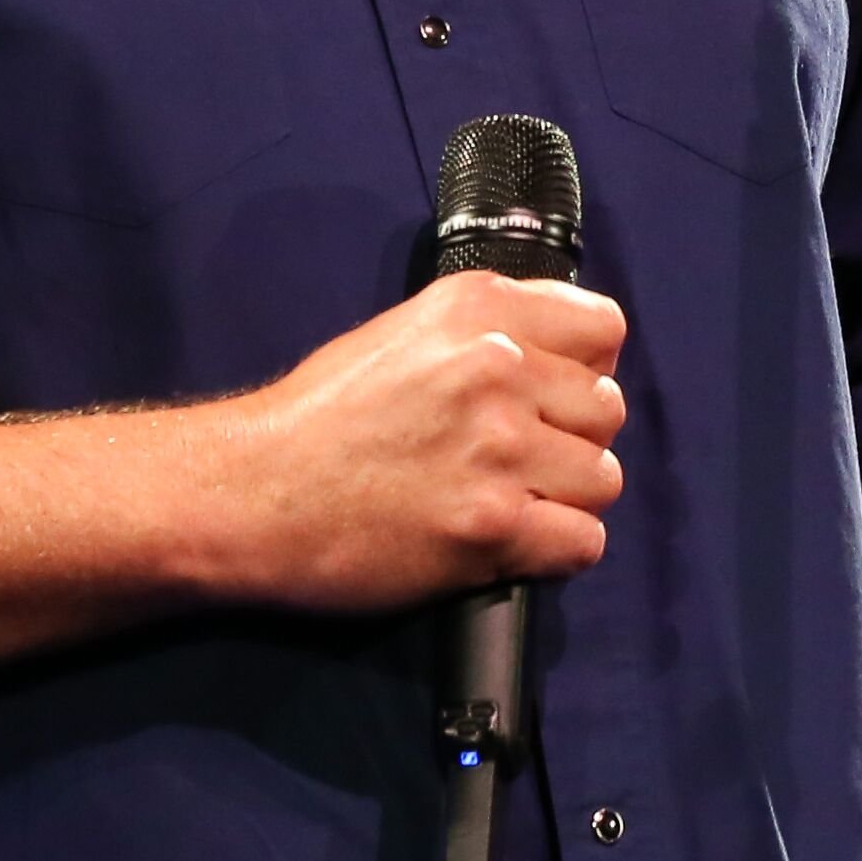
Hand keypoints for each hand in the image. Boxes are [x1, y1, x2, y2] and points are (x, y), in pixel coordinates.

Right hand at [190, 271, 627, 609]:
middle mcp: (499, 369)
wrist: (253, 492)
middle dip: (573, 438)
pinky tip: (511, 543)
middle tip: (521, 460)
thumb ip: (491, 329)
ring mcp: (500, 449)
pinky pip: (583, 542)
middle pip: (608, 409)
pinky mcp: (492, 526)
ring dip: (566, 498)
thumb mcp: (407, 331)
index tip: (556, 396)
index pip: (605, 329)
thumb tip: (568, 351)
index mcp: (481, 309)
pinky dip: (556, 551)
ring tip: (512, 502)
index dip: (586, 368)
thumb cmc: (320, 416)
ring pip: (604, 479)